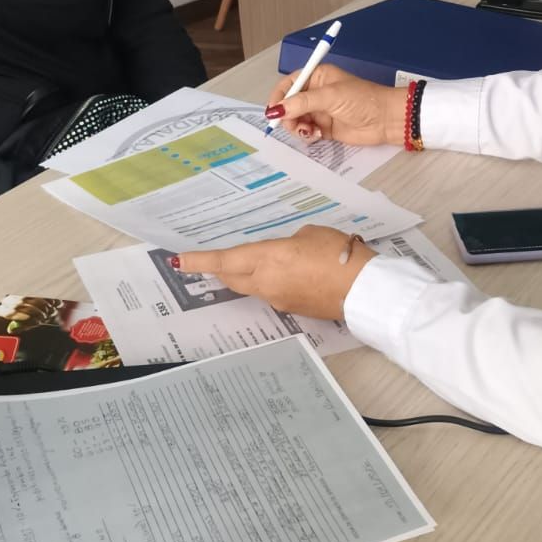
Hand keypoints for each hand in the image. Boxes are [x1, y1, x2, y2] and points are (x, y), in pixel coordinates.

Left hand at [177, 226, 376, 320]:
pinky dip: (268, 282)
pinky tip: (286, 273)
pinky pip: (270, 293)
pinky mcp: (291, 308)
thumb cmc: (339, 253)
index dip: (200, 261)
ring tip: (249, 262)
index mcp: (268, 259)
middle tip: (209, 260)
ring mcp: (278, 299)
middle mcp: (267, 283)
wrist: (362, 289)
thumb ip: (289, 243)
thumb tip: (285, 253)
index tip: (179, 261)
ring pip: (250, 286)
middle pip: (232, 277)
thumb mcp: (310, 234)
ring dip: (244, 276)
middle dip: (219, 268)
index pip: (225, 261)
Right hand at [265, 64, 405, 145]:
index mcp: (317, 77)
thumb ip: (302, 103)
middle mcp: (316, 93)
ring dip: (297, 127)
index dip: (279, 97)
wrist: (385, 120)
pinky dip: (306, 135)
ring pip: (296, 120)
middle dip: (287, 115)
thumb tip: (277, 109)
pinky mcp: (324, 127)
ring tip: (309, 130)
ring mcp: (320, 111)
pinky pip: (306, 132)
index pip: (289, 84)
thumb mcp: (330, 96)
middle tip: (293, 124)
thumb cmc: (364, 99)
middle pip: (289, 104)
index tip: (273, 111)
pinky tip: (316, 134)